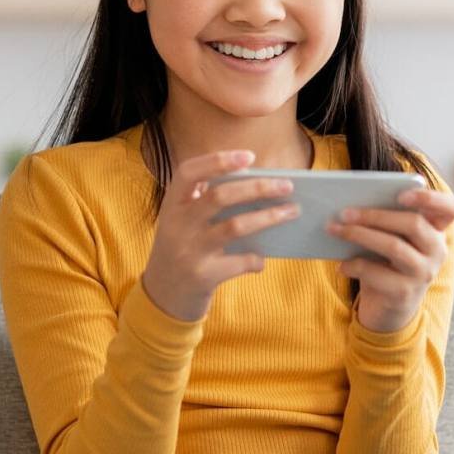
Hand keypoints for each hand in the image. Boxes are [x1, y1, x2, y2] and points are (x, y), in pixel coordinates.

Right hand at [142, 151, 300, 321]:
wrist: (162, 296)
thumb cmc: (182, 250)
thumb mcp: (182, 223)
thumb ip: (205, 204)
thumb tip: (257, 187)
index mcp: (171, 205)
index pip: (189, 172)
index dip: (218, 160)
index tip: (249, 156)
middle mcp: (177, 225)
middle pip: (220, 196)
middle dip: (258, 187)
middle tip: (287, 185)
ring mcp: (189, 251)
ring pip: (235, 226)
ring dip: (269, 217)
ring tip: (291, 211)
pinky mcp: (202, 276)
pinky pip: (239, 262)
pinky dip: (256, 259)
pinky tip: (261, 259)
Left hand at [325, 187, 453, 333]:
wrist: (388, 307)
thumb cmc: (386, 263)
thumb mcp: (390, 239)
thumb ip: (384, 222)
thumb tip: (352, 208)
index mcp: (436, 230)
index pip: (450, 208)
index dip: (430, 198)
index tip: (402, 194)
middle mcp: (436, 251)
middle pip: (413, 224)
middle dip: (375, 215)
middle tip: (345, 212)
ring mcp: (423, 273)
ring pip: (394, 246)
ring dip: (360, 235)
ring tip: (336, 230)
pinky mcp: (405, 293)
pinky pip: (377, 273)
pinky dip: (355, 265)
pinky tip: (342, 265)